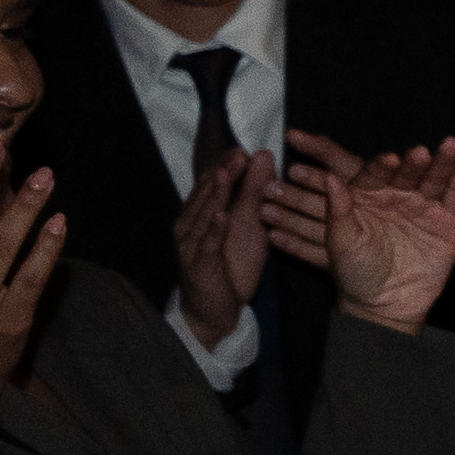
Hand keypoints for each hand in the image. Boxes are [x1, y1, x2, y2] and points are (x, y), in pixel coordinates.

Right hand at [171, 143, 273, 348]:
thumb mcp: (250, 225)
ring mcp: (191, 244)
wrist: (217, 308)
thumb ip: (254, 194)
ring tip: (224, 175)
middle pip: (207, 195)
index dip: (228, 165)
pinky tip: (220, 218)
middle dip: (221, 173)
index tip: (244, 146)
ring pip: (202, 216)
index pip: (214, 183)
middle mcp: (191, 224)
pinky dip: (212, 231)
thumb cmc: (231, 262)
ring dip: (213, 195)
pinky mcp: (197, 265)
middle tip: (237, 153)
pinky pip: (205, 246)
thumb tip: (263, 157)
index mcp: (203, 212)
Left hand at [265, 135, 454, 333]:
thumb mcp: (340, 242)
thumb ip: (337, 211)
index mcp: (367, 197)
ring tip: (451, 146)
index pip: (375, 175)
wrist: (384, 303)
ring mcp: (424, 207)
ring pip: (435, 179)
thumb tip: (330, 179)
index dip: (382, 167)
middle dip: (414, 163)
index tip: (388, 159)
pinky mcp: (449, 221)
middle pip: (407, 173)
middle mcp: (396, 197)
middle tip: (419, 153)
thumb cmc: (356, 272)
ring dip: (443, 161)